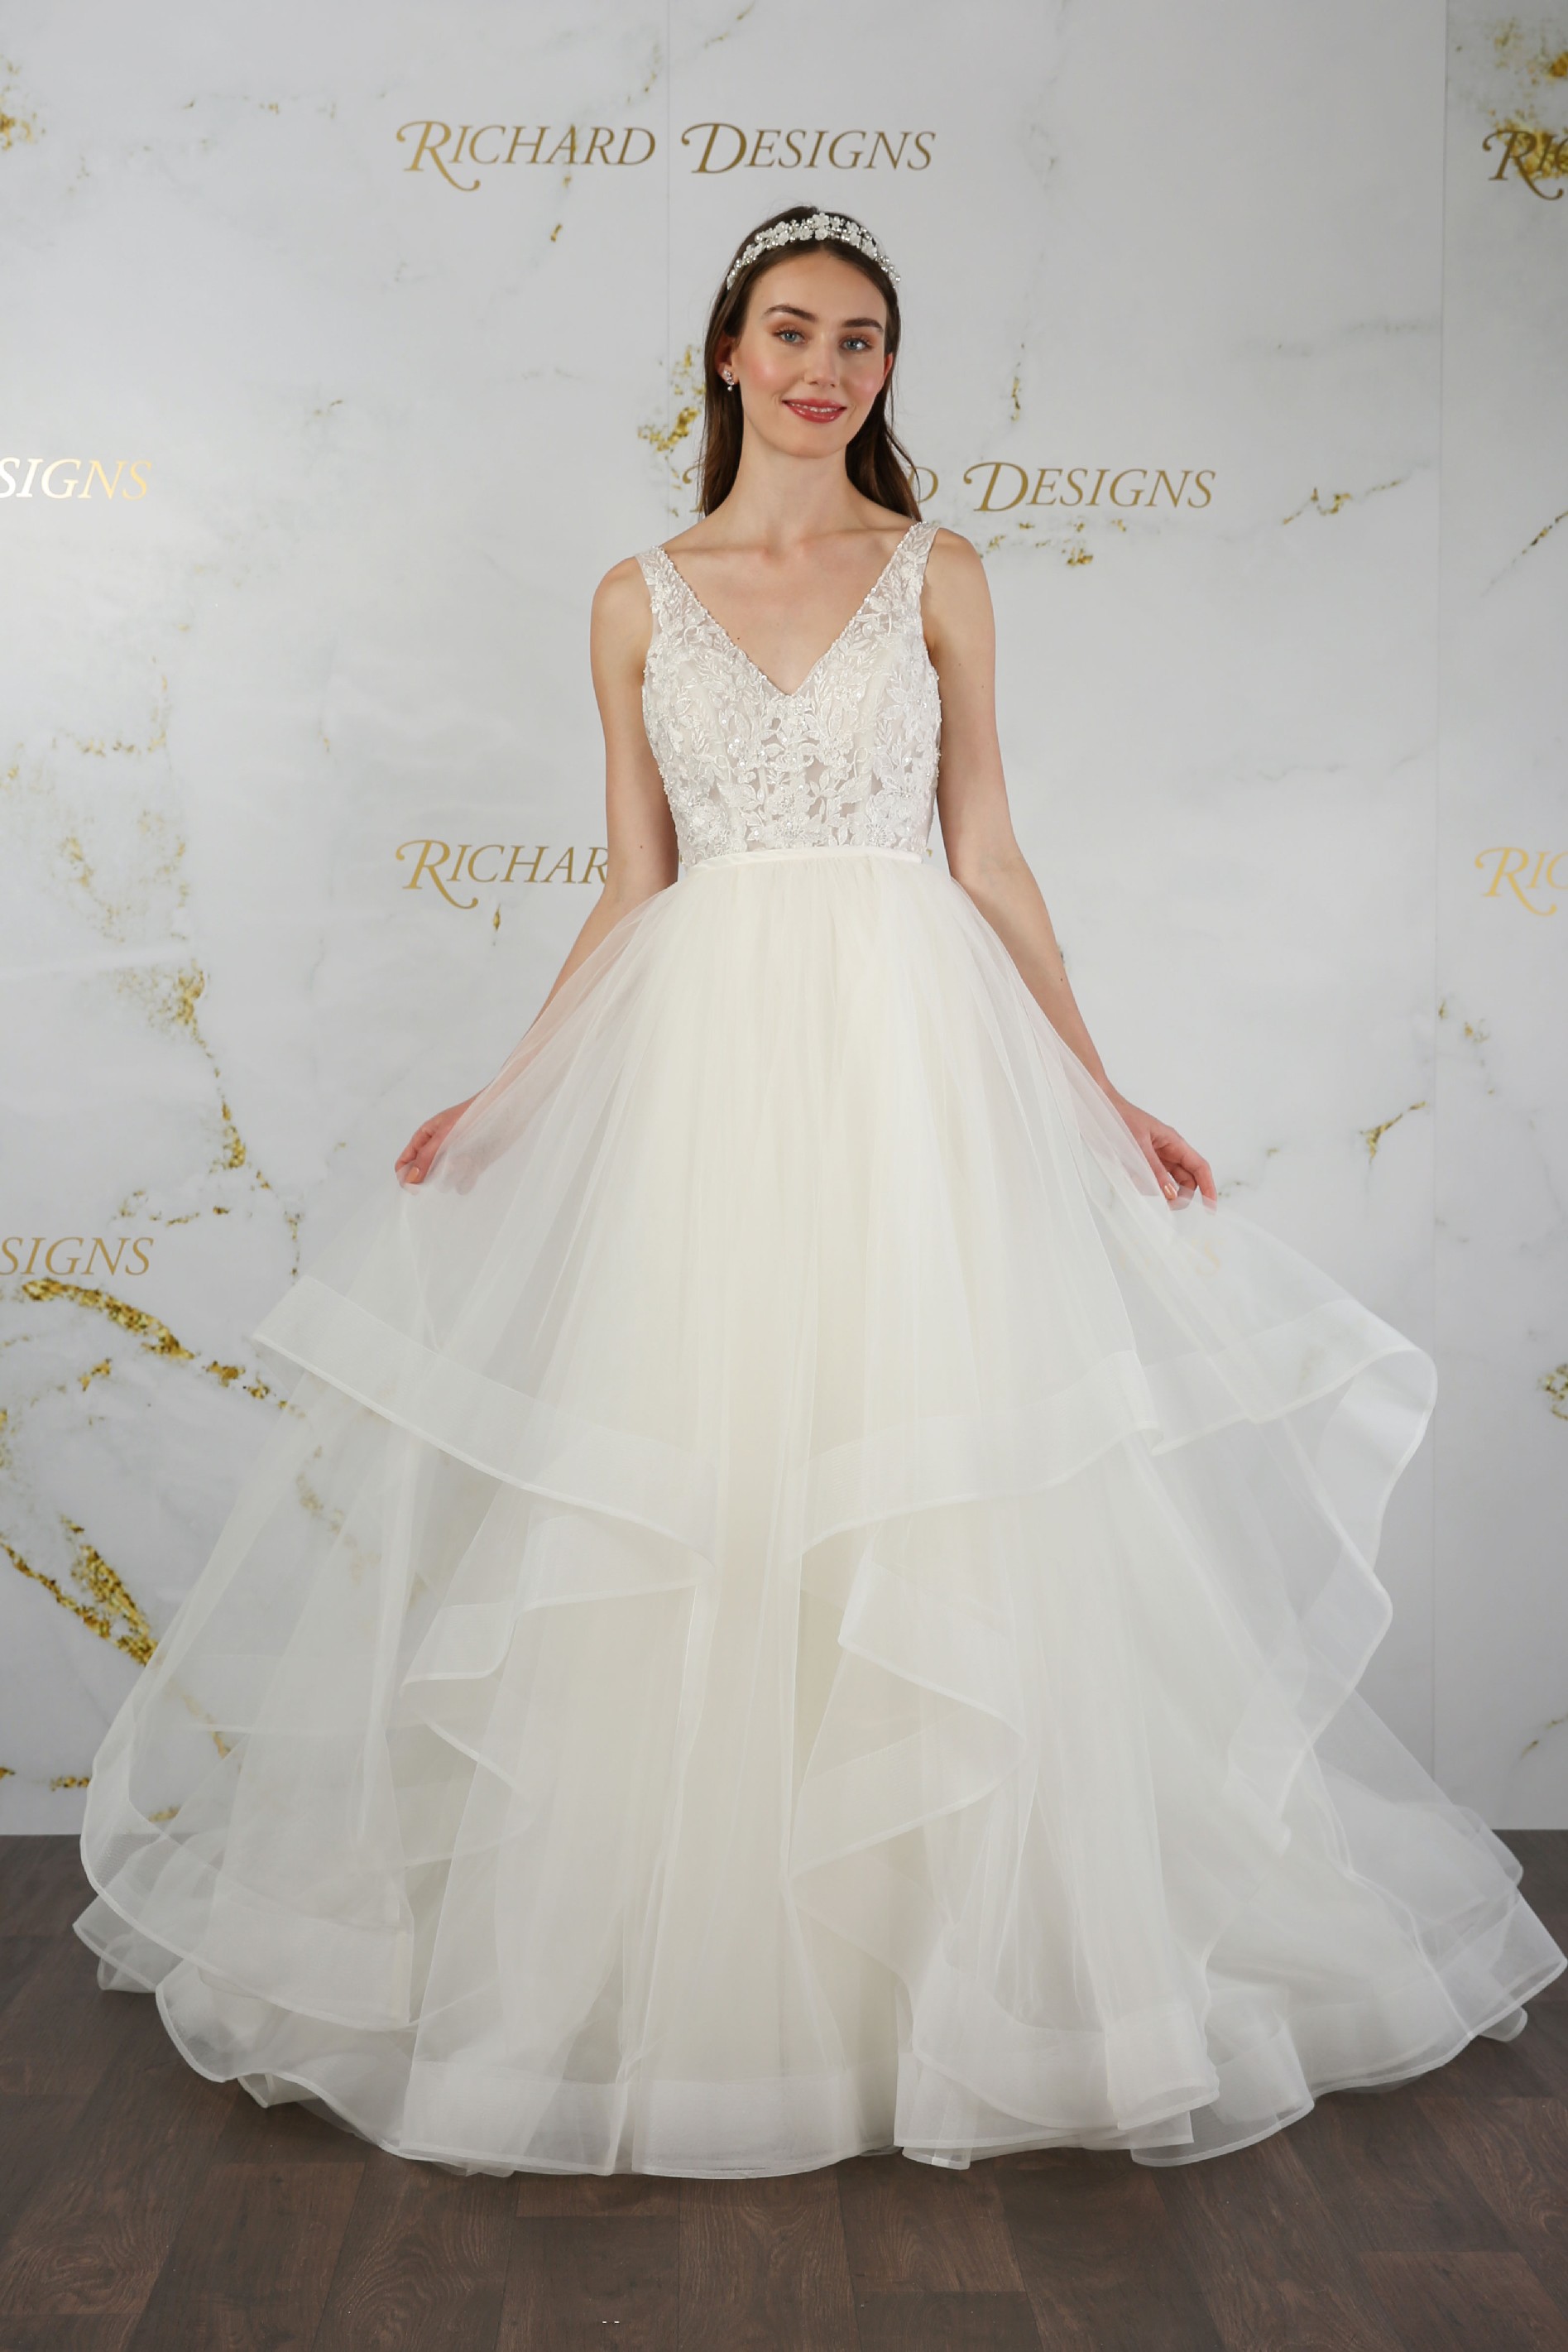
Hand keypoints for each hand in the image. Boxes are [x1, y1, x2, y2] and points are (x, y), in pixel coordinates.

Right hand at [394, 1098, 475, 1187]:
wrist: (503, 1112)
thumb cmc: (471, 1114)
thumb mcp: (443, 1134)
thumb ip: (426, 1157)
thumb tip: (410, 1179)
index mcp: (425, 1138)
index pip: (405, 1162)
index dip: (406, 1176)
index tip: (414, 1189)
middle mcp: (437, 1150)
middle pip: (423, 1175)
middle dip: (431, 1178)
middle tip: (444, 1171)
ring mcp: (454, 1158)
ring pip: (443, 1181)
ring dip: (452, 1177)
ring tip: (464, 1161)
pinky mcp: (471, 1165)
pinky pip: (462, 1183)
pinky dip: (467, 1180)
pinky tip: (474, 1168)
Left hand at [1106, 1090, 1216, 1209]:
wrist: (1096, 1107)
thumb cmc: (1119, 1117)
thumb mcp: (1138, 1144)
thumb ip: (1154, 1170)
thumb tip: (1171, 1194)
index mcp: (1174, 1142)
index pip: (1200, 1168)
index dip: (1208, 1188)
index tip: (1210, 1208)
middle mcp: (1168, 1151)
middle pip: (1186, 1180)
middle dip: (1181, 1195)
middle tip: (1168, 1206)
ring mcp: (1155, 1158)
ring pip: (1167, 1183)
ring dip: (1160, 1192)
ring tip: (1141, 1184)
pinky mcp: (1140, 1163)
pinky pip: (1149, 1181)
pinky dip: (1144, 1186)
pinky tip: (1131, 1178)